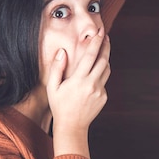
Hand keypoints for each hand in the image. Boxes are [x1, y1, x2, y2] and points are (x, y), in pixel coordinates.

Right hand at [46, 31, 110, 156]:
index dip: (96, 42)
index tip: (100, 32)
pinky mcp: (104, 97)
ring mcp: (100, 91)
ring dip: (105, 59)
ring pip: (106, 70)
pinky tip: (93, 75)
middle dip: (106, 46)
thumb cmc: (59, 106)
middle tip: (106, 36)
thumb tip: (62, 52)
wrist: (72, 126)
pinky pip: (104, 81)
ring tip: (102, 50)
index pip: (90, 56)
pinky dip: (100, 75)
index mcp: (79, 80)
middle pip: (104, 60)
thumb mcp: (52, 87)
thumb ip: (57, 68)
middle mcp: (92, 84)